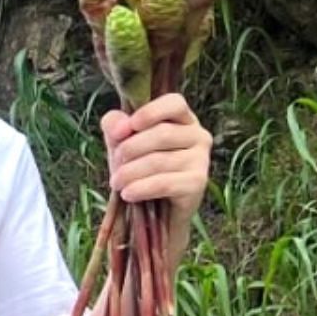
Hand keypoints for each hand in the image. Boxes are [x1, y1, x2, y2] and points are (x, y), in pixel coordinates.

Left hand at [102, 93, 211, 226]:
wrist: (157, 212)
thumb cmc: (141, 170)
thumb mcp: (123, 143)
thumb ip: (115, 125)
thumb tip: (120, 127)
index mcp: (183, 119)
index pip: (174, 103)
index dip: (150, 112)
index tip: (126, 128)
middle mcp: (198, 135)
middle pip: (162, 133)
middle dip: (130, 148)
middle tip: (114, 163)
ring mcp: (202, 159)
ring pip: (160, 160)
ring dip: (130, 172)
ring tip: (116, 183)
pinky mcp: (198, 183)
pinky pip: (165, 183)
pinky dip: (141, 188)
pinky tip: (127, 194)